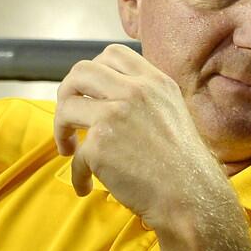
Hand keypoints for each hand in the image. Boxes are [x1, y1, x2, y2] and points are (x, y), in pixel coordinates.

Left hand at [54, 44, 227, 227]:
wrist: (191, 197)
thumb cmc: (183, 165)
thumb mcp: (173, 113)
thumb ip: (145, 98)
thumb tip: (106, 96)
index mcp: (155, 82)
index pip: (112, 54)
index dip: (94, 71)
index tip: (91, 93)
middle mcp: (135, 93)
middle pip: (81, 71)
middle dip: (67, 92)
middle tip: (70, 116)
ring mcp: (115, 116)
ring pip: (66, 106)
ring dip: (60, 127)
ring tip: (68, 148)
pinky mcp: (99, 146)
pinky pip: (76, 155)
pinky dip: (77, 174)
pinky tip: (86, 186)